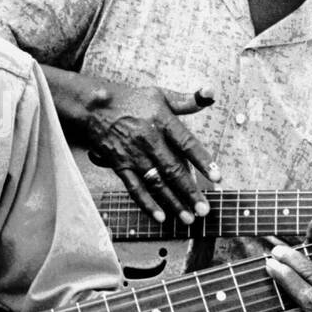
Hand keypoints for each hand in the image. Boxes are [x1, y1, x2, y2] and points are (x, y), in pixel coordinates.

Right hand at [82, 79, 220, 223]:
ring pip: (156, 183)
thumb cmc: (132, 100)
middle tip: (205, 210)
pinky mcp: (120, 165)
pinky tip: (161, 217)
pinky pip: (134, 187)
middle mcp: (148, 139)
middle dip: (190, 192)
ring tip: (188, 218)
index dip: (203, 160)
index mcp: (162, 121)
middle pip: (172, 169)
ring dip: (173, 202)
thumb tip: (211, 93)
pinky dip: (147, 204)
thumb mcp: (160, 95)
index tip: (217, 176)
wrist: (94, 107)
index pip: (187, 143)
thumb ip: (188, 100)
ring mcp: (133, 155)